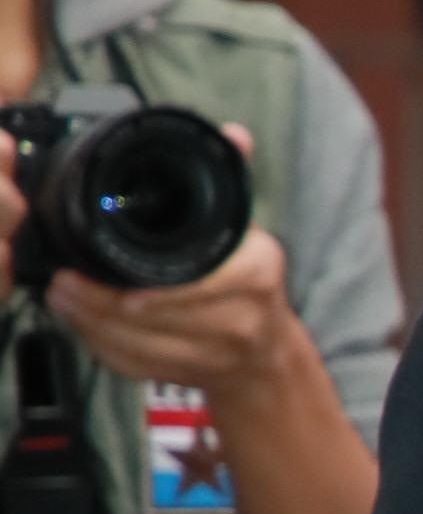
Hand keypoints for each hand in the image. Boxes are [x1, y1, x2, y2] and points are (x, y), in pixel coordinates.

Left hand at [3, 121, 304, 404]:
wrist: (268, 355)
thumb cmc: (251, 285)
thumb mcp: (246, 229)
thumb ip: (232, 179)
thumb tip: (235, 135)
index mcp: (256, 272)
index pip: (197, 281)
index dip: (150, 286)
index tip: (105, 270)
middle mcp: (243, 317)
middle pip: (159, 316)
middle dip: (102, 302)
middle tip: (64, 282)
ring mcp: (218, 353)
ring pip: (142, 345)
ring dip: (94, 324)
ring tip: (63, 299)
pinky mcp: (190, 378)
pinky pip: (138, 366)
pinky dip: (104, 348)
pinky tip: (81, 325)